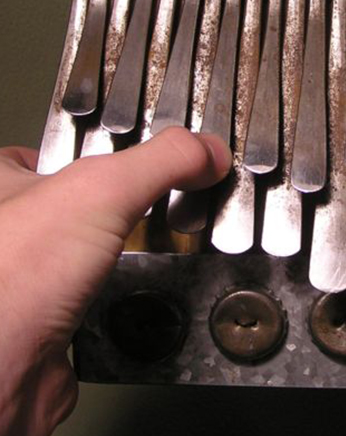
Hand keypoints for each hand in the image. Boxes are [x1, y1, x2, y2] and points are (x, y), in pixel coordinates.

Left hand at [0, 128, 230, 435]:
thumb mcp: (102, 188)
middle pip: (79, 197)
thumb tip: (207, 150)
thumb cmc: (10, 279)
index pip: (56, 150)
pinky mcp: (46, 316)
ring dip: (122, 244)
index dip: (100, 147)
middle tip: (153, 195)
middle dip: (121, 199)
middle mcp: (10, 229)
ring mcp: (27, 274)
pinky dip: (119, 284)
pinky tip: (129, 282)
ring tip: (149, 236)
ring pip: (88, 244)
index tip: (137, 152)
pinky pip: (95, 286)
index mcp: (3, 184)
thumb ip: (162, 160)